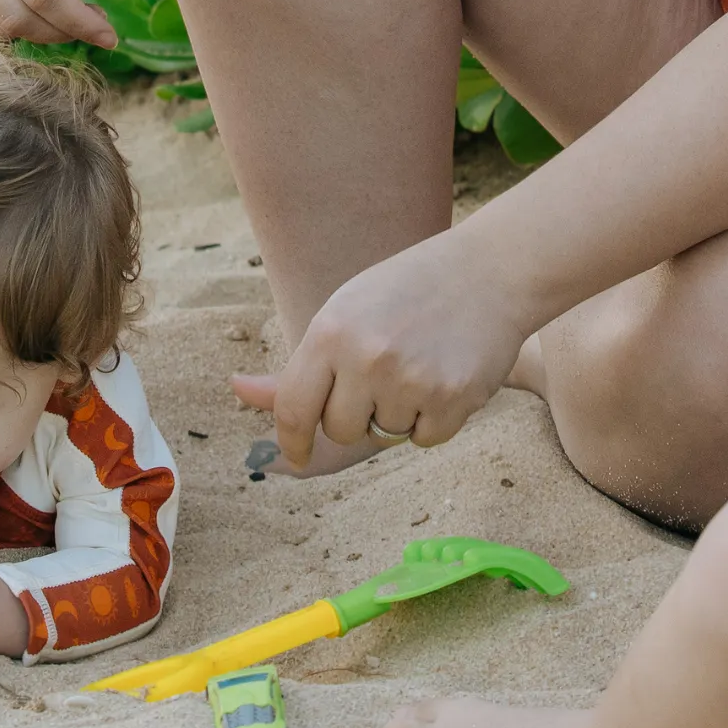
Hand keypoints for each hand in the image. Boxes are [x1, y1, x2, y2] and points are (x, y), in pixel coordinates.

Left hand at [232, 228, 531, 473]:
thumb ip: (297, 364)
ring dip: (400, 413)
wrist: (491, 271)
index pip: (292, 409)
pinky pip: (425, 440)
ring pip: (385, 435)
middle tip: (386, 373)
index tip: (295, 456)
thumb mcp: (345, 312)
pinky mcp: (451, 399)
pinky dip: (434, 419)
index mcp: (330, 331)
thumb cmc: (408, 291)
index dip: (291, 441)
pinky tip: (447, 375)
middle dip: (358, 414)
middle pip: (340, 430)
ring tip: (422, 363)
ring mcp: (409, 379)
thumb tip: (237, 391)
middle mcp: (365, 357)